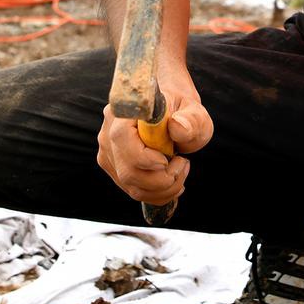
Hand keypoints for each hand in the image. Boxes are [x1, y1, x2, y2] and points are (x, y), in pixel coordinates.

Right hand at [96, 71, 212, 205]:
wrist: (172, 114)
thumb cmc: (182, 112)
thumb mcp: (194, 112)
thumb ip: (191, 120)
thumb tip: (177, 127)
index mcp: (126, 111)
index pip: (121, 137)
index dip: (144, 157)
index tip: (167, 158)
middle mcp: (109, 132)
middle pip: (127, 170)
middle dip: (161, 178)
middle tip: (182, 164)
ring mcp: (109, 153)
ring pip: (131, 185)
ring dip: (163, 188)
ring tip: (180, 170)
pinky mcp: (114, 168)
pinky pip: (133, 189)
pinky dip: (157, 193)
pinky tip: (172, 181)